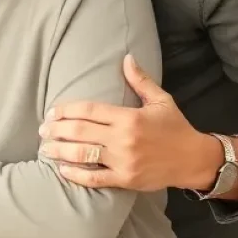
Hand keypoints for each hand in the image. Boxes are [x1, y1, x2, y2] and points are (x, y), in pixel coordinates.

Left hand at [39, 54, 226, 191]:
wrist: (194, 160)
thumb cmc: (175, 128)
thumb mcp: (160, 100)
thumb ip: (140, 80)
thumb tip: (126, 58)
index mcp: (129, 117)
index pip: (88, 110)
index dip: (66, 110)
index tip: (52, 112)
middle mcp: (124, 138)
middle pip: (80, 131)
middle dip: (56, 130)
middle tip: (42, 130)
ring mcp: (124, 160)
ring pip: (83, 154)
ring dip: (60, 152)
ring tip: (45, 149)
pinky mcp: (125, 179)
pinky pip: (95, 178)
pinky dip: (76, 175)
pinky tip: (62, 170)